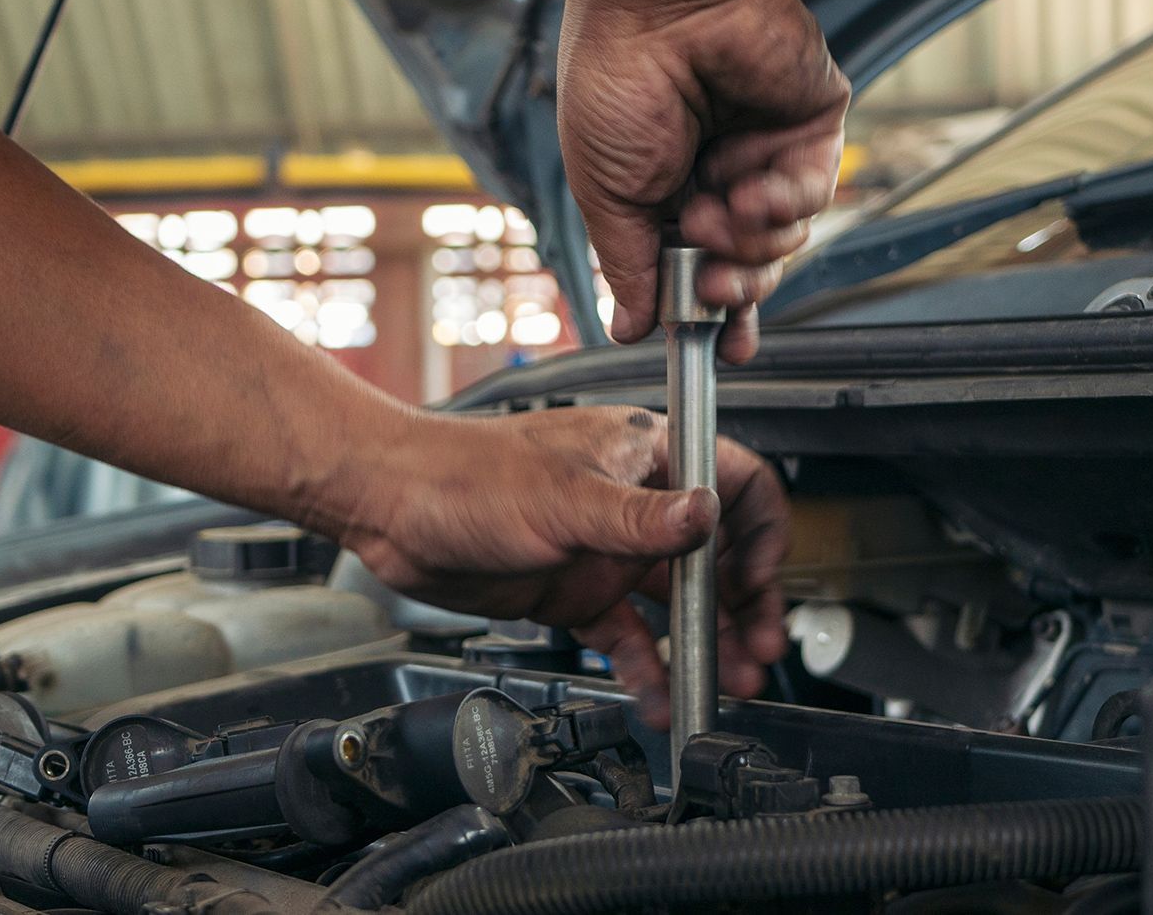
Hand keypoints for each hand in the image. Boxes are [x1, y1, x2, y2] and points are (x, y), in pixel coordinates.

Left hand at [340, 407, 789, 726]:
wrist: (393, 508)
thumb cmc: (464, 474)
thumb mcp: (563, 498)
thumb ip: (640, 517)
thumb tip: (706, 516)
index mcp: (644, 454)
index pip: (734, 482)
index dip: (759, 532)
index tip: (758, 580)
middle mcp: (634, 501)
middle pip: (717, 555)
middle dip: (743, 605)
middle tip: (758, 651)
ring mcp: (606, 549)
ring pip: (677, 602)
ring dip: (705, 642)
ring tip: (724, 681)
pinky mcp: (575, 590)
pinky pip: (627, 635)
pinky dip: (647, 668)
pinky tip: (658, 698)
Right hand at [557, 0, 850, 362]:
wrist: (661, 1)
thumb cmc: (615, 80)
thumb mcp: (605, 193)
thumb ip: (627, 267)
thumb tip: (629, 329)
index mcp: (665, 194)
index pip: (698, 272)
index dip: (712, 318)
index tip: (717, 354)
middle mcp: (720, 177)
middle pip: (750, 269)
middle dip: (734, 289)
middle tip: (710, 285)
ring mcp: (768, 151)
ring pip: (785, 240)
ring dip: (750, 239)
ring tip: (713, 205)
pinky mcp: (812, 124)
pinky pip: (813, 191)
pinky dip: (782, 199)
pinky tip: (748, 183)